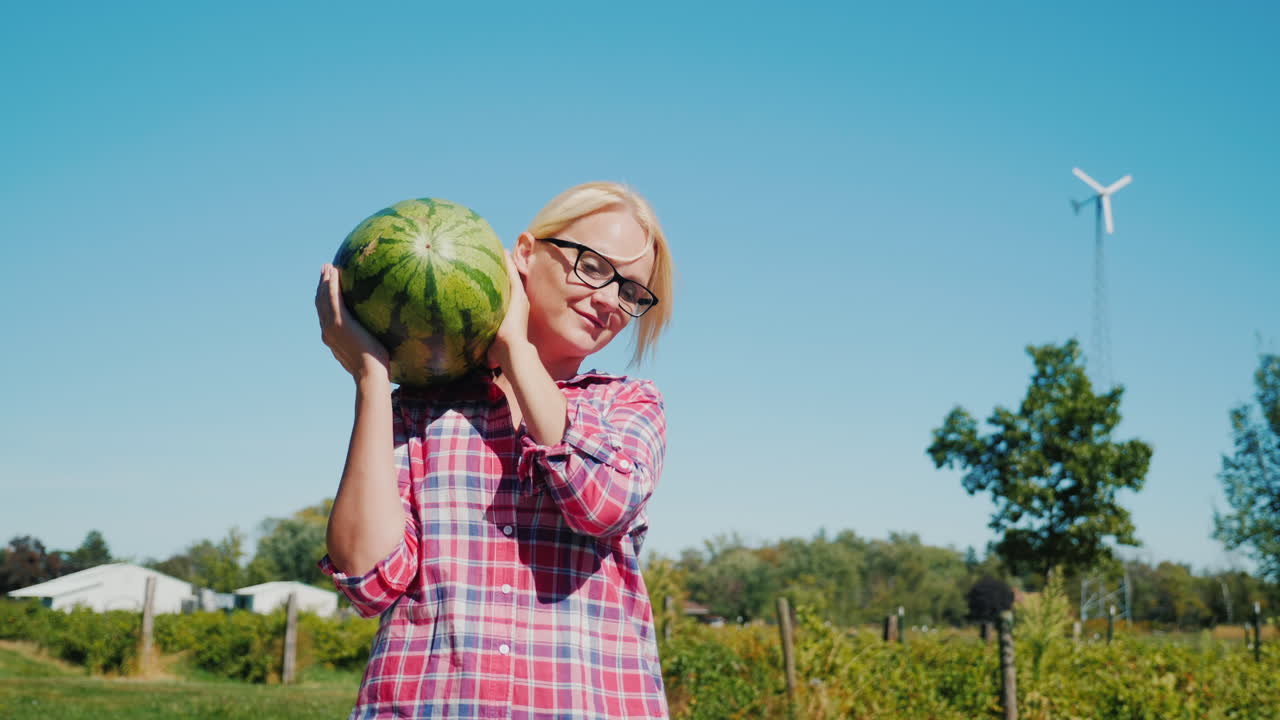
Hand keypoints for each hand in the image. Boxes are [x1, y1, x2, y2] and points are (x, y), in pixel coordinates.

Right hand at [315, 263, 390, 383]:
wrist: (370, 375)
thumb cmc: (377, 369)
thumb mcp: (371, 354)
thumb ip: (371, 342)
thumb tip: (384, 337)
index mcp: (332, 339)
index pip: (325, 316)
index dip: (325, 301)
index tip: (328, 289)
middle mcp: (327, 332)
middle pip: (320, 304)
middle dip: (321, 286)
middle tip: (325, 272)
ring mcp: (331, 326)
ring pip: (323, 298)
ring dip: (324, 281)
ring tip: (328, 267)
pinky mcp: (339, 322)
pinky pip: (332, 297)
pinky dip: (331, 284)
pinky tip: (336, 272)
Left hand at [488, 250, 531, 369]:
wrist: (512, 349)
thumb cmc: (500, 350)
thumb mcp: (489, 338)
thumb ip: (480, 335)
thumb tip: (464, 345)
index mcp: (513, 312)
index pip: (507, 294)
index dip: (502, 282)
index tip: (494, 271)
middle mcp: (518, 303)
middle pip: (512, 281)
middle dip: (507, 269)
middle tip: (499, 255)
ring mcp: (520, 298)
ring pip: (514, 276)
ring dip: (509, 263)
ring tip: (502, 250)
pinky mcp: (519, 296)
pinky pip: (513, 275)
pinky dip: (509, 264)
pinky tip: (503, 252)